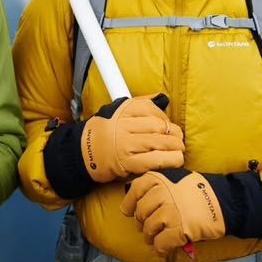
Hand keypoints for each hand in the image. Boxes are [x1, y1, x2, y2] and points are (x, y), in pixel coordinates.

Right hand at [42, 93, 184, 198]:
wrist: (82, 153)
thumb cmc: (102, 132)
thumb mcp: (115, 110)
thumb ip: (139, 103)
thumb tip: (161, 97)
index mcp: (122, 110)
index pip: (151, 109)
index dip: (165, 118)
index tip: (168, 125)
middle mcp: (124, 126)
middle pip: (159, 127)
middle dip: (174, 134)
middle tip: (179, 139)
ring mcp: (126, 145)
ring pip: (160, 143)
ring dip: (175, 147)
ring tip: (179, 150)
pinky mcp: (128, 163)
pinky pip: (154, 161)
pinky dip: (169, 161)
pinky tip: (175, 160)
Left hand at [120, 169, 225, 254]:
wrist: (225, 200)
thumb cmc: (199, 189)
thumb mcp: (174, 177)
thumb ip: (156, 185)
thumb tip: (137, 199)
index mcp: (158, 178)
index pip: (134, 191)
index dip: (130, 205)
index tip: (130, 212)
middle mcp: (161, 193)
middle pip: (140, 213)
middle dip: (142, 223)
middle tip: (148, 227)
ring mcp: (170, 212)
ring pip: (149, 229)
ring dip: (151, 236)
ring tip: (156, 238)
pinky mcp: (179, 229)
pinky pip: (161, 243)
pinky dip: (160, 247)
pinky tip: (163, 248)